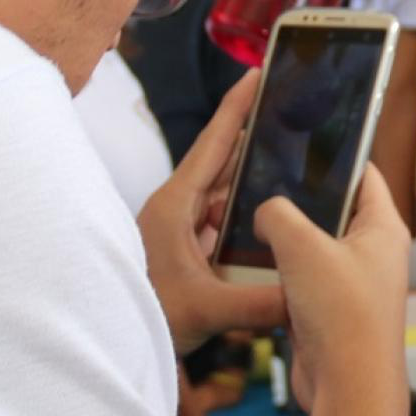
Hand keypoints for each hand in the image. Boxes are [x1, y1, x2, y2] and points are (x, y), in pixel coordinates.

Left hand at [139, 76, 287, 352]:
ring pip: (224, 192)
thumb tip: (304, 295)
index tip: (257, 73)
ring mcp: (181, 228)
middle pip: (223, 161)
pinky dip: (248, 213)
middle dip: (256, 137)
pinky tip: (275, 215)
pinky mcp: (187, 249)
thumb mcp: (204, 309)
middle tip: (290, 112)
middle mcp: (177, 208)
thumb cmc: (144, 316)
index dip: (236, 107)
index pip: (213, 144)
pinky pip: (223, 220)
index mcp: (175, 204)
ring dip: (255, 177)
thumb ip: (257, 303)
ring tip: (294, 158)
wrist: (111, 342)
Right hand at [256, 166, 410, 405]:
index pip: (363, 172)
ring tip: (247, 216)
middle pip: (333, 209)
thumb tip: (265, 212)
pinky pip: (302, 279)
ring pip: (313, 246)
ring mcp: (352, 282)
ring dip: (284, 239)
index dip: (335, 153)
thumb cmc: (342, 313)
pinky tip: (250, 262)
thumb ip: (277, 213)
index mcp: (383, 227)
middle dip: (298, 198)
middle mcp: (373, 252)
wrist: (347, 386)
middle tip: (261, 179)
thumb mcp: (302, 246)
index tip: (300, 139)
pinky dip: (280, 273)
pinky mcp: (331, 310)